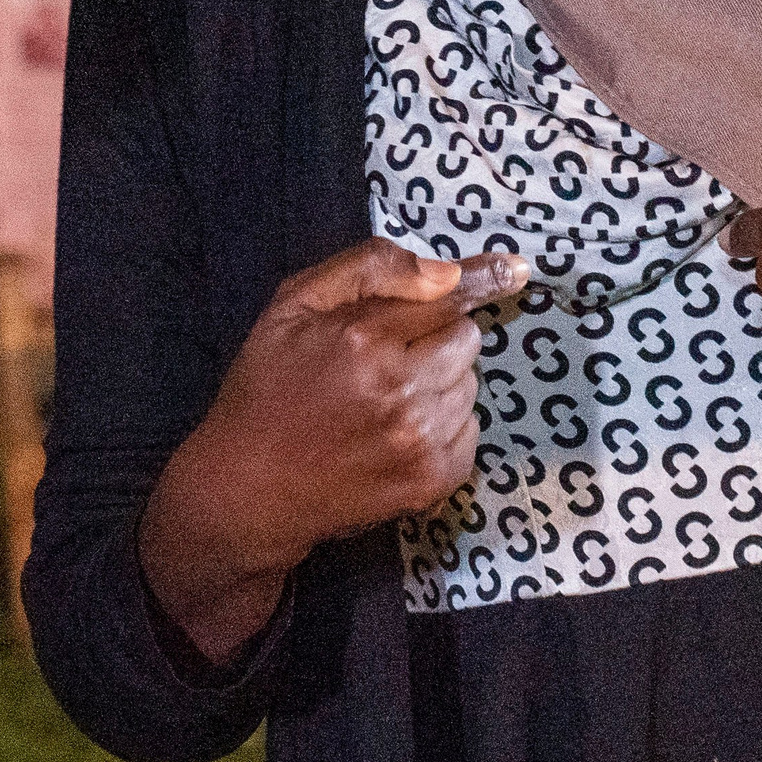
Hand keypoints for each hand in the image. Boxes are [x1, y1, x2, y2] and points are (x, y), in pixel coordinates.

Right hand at [140, 240, 527, 662]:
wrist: (244, 492)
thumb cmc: (266, 388)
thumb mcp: (293, 305)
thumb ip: (369, 269)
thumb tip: (447, 273)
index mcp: (363, 339)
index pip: (451, 297)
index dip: (484, 279)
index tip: (516, 268)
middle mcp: (399, 388)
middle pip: (467, 339)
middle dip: (437, 340)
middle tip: (390, 359)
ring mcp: (419, 439)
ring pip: (471, 385)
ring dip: (442, 384)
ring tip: (387, 401)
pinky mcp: (431, 480)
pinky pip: (471, 431)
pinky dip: (446, 428)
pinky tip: (400, 434)